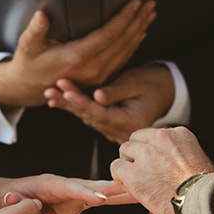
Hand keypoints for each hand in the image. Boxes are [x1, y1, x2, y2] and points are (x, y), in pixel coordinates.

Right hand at [0, 0, 155, 108]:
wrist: (29, 87)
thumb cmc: (29, 64)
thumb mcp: (27, 45)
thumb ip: (35, 30)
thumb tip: (42, 15)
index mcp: (77, 58)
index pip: (108, 35)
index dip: (124, 18)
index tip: (135, 3)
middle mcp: (92, 68)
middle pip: (123, 42)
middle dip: (138, 20)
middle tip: (149, 4)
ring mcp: (98, 75)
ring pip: (126, 51)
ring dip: (139, 30)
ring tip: (149, 14)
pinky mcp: (100, 78)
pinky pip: (122, 59)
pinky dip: (134, 44)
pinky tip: (140, 32)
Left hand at [0, 173, 137, 213]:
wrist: (4, 197)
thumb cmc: (4, 198)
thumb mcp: (5, 199)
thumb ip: (12, 200)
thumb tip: (13, 199)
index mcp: (48, 185)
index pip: (69, 188)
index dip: (86, 192)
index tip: (101, 198)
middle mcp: (65, 185)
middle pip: (92, 185)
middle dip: (112, 186)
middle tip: (133, 187)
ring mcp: (73, 193)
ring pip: (101, 191)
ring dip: (121, 192)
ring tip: (142, 191)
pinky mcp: (77, 202)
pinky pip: (100, 200)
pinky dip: (117, 199)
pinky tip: (133, 199)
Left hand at [43, 64, 174, 143]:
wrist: (162, 91)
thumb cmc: (151, 83)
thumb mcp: (136, 82)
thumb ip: (116, 91)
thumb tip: (97, 97)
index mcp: (132, 123)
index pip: (102, 114)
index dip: (83, 103)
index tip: (67, 93)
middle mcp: (121, 131)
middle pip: (90, 116)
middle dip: (70, 101)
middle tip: (53, 87)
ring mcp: (113, 130)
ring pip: (86, 116)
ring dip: (67, 104)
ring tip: (50, 90)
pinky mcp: (106, 125)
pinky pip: (87, 116)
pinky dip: (71, 107)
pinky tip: (54, 100)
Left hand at [112, 126, 213, 213]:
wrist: (202, 204)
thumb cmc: (203, 190)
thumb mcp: (196, 160)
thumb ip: (180, 154)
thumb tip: (167, 162)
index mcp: (179, 134)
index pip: (155, 135)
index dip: (151, 150)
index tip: (154, 163)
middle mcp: (161, 138)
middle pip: (137, 139)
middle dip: (137, 154)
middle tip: (142, 170)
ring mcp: (146, 154)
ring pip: (125, 150)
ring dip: (128, 164)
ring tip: (137, 179)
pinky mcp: (133, 173)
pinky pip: (116, 167)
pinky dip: (120, 177)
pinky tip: (129, 187)